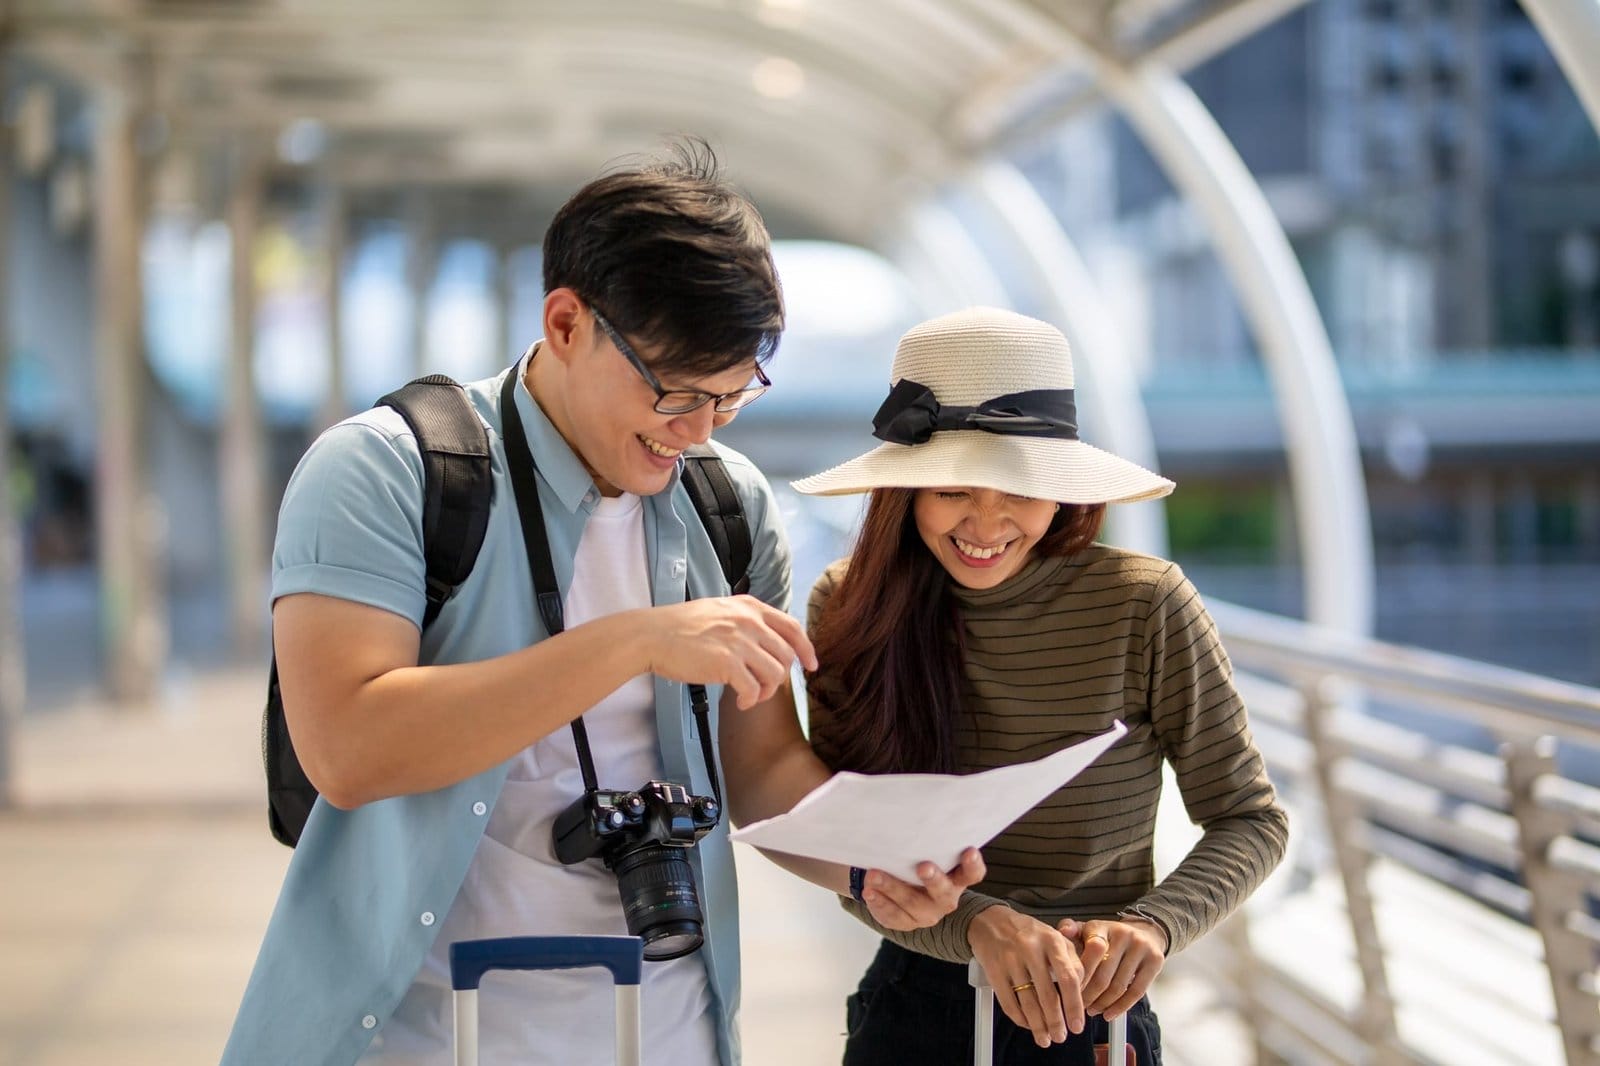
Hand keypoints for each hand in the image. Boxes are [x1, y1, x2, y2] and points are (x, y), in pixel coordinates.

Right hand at [641, 596, 817, 708]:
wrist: (652, 635)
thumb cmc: (681, 627)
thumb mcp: (720, 610)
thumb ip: (745, 621)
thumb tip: (766, 643)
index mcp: (750, 607)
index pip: (792, 627)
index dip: (806, 649)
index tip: (810, 665)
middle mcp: (749, 621)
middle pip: (786, 655)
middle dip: (780, 677)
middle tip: (765, 688)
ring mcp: (739, 641)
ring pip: (775, 674)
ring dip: (766, 691)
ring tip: (750, 696)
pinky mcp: (727, 663)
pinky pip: (753, 689)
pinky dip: (750, 700)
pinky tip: (739, 702)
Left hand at [860, 848, 985, 930]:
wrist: (906, 887)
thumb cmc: (920, 861)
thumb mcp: (928, 853)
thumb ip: (926, 842)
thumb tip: (910, 815)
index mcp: (957, 878)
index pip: (972, 874)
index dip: (973, 865)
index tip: (969, 851)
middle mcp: (946, 898)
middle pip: (943, 892)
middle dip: (933, 879)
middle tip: (923, 867)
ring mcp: (927, 913)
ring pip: (912, 904)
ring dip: (892, 888)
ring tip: (873, 875)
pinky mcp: (907, 922)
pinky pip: (894, 916)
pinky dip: (880, 903)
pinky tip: (869, 892)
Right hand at [968, 905, 1085, 1048]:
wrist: (990, 920)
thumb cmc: (1028, 932)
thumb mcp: (1054, 937)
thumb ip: (1072, 960)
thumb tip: (1082, 992)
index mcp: (1051, 940)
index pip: (1069, 978)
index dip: (1074, 1005)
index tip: (1077, 1024)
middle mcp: (1031, 949)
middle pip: (1048, 995)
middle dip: (1056, 1022)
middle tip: (1061, 1036)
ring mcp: (1010, 959)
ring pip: (1028, 1002)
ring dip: (1038, 1026)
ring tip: (1045, 1038)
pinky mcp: (994, 970)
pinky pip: (1008, 1001)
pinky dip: (1019, 1018)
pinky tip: (1027, 1025)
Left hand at [1057, 917, 1165, 1020]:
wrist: (1143, 933)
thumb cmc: (1108, 938)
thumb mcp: (1086, 930)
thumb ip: (1070, 930)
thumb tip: (1063, 932)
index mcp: (1101, 926)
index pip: (1090, 953)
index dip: (1080, 976)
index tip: (1070, 990)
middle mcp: (1122, 933)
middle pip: (1103, 975)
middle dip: (1089, 995)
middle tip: (1079, 1006)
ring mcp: (1140, 946)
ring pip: (1118, 986)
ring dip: (1103, 1004)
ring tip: (1093, 1010)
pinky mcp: (1155, 960)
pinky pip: (1136, 991)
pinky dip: (1121, 1007)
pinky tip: (1110, 1014)